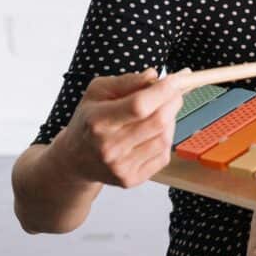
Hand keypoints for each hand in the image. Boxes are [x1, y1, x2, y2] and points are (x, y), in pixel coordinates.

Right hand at [53, 67, 189, 188]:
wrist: (75, 159)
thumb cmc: (89, 120)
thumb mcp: (98, 91)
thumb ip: (127, 81)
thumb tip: (154, 76)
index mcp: (98, 121)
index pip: (139, 105)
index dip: (164, 90)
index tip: (180, 77)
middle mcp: (109, 147)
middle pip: (158, 122)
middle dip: (174, 101)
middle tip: (176, 90)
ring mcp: (121, 167)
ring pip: (164, 138)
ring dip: (171, 119)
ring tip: (161, 110)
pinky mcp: (131, 180)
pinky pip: (163, 155)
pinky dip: (166, 138)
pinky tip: (154, 131)